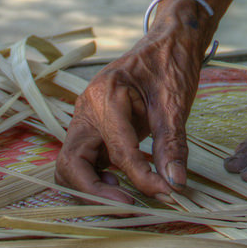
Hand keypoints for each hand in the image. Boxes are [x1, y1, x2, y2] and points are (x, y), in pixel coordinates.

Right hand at [55, 31, 204, 203]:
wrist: (168, 42)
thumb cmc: (171, 64)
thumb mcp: (175, 103)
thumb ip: (172, 145)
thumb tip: (174, 184)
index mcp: (104, 95)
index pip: (116, 150)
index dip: (141, 177)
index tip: (167, 193)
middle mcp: (86, 109)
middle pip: (71, 163)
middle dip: (95, 191)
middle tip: (130, 206)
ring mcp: (86, 120)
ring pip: (72, 166)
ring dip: (92, 188)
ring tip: (126, 196)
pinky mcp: (93, 129)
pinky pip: (85, 161)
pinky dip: (97, 178)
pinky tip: (122, 182)